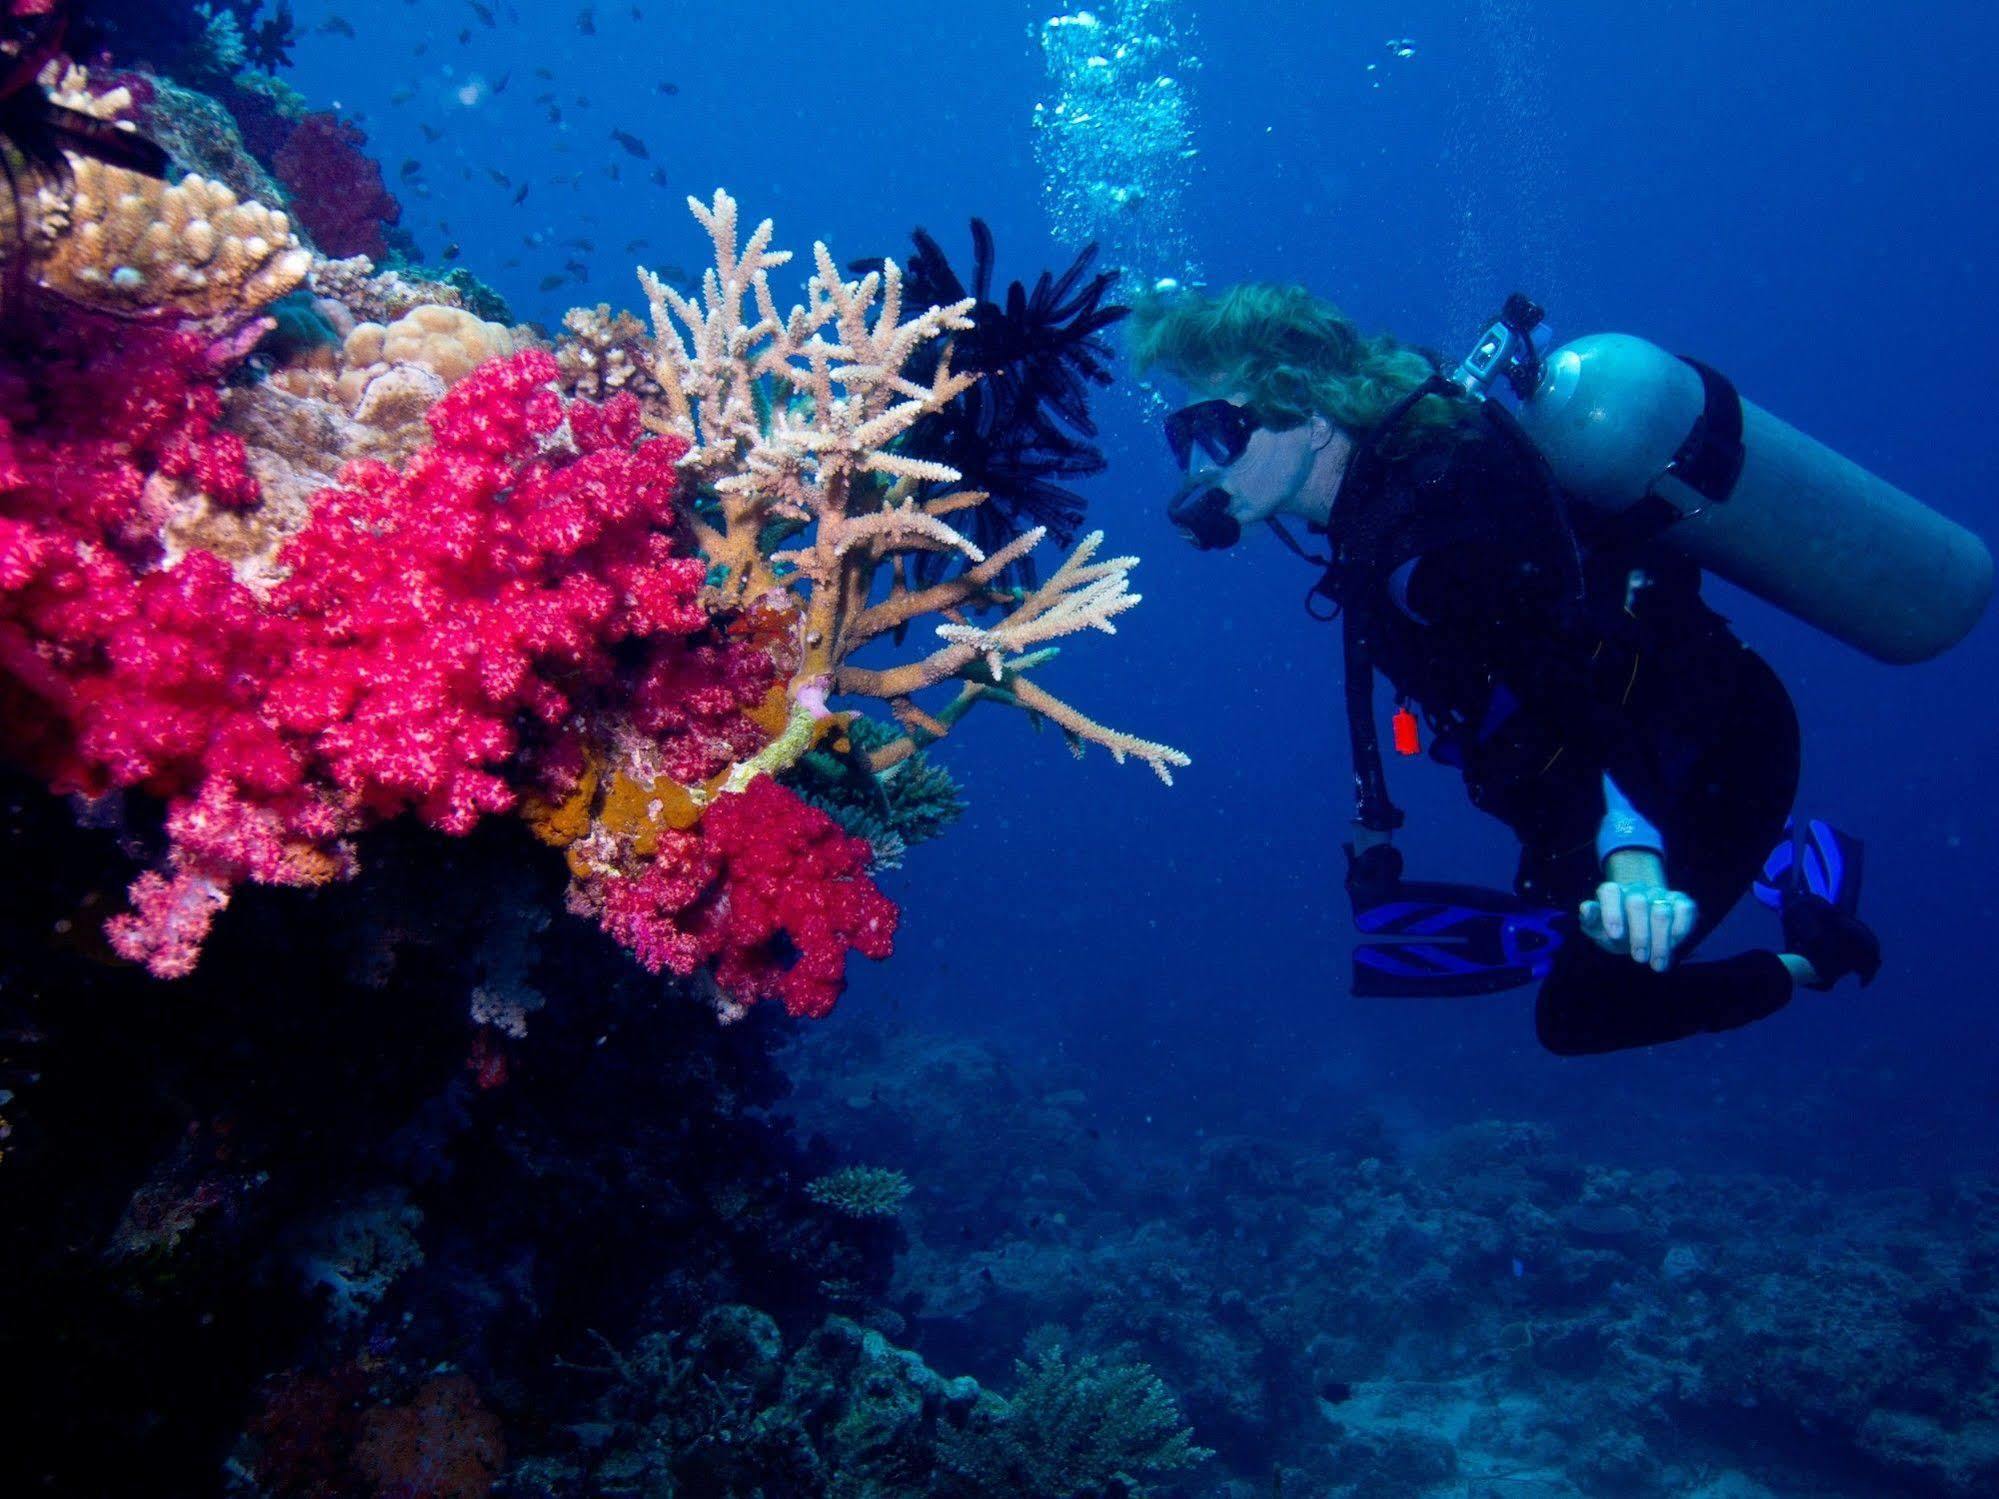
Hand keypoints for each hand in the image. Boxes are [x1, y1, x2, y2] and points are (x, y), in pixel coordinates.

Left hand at [1580, 860, 1696, 972]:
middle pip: (1638, 903)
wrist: (1638, 925)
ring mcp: (1659, 894)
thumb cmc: (1615, 929)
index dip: (1612, 911)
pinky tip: (1675, 944)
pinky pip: (1685, 909)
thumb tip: (1586, 908)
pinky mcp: (1680, 901)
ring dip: (1660, 940)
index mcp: (1612, 892)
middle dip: (1639, 935)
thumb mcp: (1598, 929)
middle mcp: (1636, 890)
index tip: (1615, 936)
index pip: (1610, 892)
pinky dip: (1681, 928)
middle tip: (1639, 958)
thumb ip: (1590, 921)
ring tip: (1657, 963)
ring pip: (1662, 911)